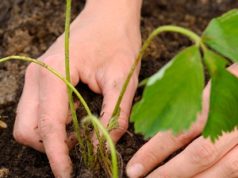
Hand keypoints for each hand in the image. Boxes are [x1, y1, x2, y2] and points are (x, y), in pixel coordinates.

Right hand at [13, 1, 141, 176]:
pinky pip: (38, 111)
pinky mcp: (43, 78)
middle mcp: (37, 76)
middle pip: (28, 129)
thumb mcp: (122, 79)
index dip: (57, 155)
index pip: (48, 126)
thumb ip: (114, 116)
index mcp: (54, 73)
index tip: (68, 173)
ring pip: (29, 122)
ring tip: (79, 133)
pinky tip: (74, 119)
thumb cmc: (117, 40)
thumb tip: (103, 147)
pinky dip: (52, 124)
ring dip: (51, 136)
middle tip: (80, 148)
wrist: (109, 15)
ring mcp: (36, 76)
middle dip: (50, 147)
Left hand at [127, 64, 237, 177]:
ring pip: (224, 168)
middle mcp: (236, 120)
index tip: (135, 167)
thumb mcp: (212, 81)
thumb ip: (189, 99)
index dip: (155, 152)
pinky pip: (237, 170)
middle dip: (170, 173)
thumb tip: (157, 122)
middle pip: (200, 154)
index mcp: (219, 97)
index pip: (180, 130)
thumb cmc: (231, 82)